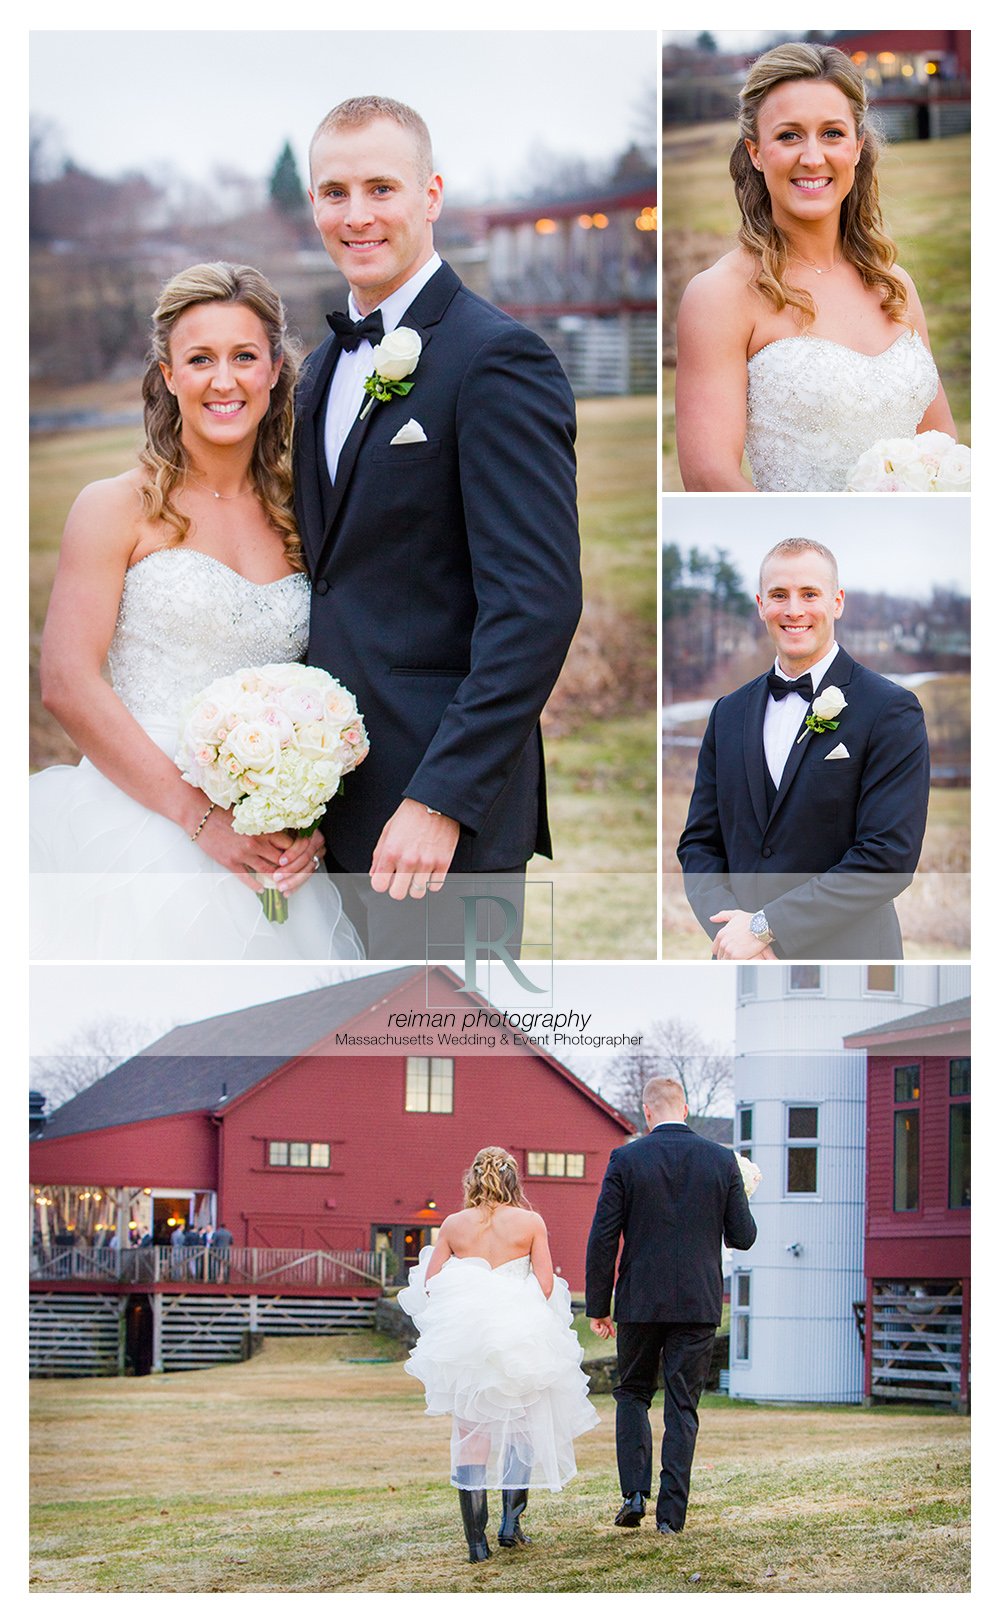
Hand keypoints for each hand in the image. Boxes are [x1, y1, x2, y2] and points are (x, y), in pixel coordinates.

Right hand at [197, 810, 324, 894]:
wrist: (200, 815)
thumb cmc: (223, 811)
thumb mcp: (249, 815)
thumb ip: (264, 824)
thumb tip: (279, 831)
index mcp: (263, 829)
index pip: (289, 845)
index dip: (296, 852)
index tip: (299, 856)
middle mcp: (256, 843)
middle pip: (281, 861)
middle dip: (289, 868)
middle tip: (294, 874)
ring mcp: (243, 854)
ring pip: (266, 871)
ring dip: (275, 879)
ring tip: (280, 883)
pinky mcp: (230, 862)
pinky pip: (247, 878)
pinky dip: (256, 885)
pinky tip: (261, 889)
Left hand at [370, 797, 460, 900]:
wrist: (437, 802)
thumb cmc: (412, 813)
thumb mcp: (388, 830)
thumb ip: (379, 854)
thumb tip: (374, 873)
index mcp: (391, 851)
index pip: (379, 885)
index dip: (381, 884)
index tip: (386, 880)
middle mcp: (408, 859)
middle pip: (397, 894)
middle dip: (397, 889)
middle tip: (401, 879)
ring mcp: (426, 863)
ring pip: (417, 893)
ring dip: (415, 886)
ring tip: (416, 875)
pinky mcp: (443, 863)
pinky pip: (435, 887)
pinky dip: (431, 883)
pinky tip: (429, 873)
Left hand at [590, 1316, 615, 1339]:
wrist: (602, 1311)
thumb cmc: (605, 1315)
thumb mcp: (610, 1324)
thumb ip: (612, 1330)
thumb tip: (614, 1336)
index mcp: (601, 1330)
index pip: (605, 1337)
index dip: (608, 1333)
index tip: (608, 1328)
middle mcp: (598, 1331)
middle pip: (604, 1337)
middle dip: (607, 1331)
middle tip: (605, 1325)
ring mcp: (595, 1330)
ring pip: (602, 1335)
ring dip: (604, 1329)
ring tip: (603, 1324)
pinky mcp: (593, 1328)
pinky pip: (599, 1332)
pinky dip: (602, 1328)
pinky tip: (601, 1324)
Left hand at [710, 909, 774, 960]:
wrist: (762, 926)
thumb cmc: (751, 920)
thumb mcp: (735, 914)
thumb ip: (722, 916)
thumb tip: (712, 918)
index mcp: (721, 934)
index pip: (715, 949)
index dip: (722, 951)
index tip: (730, 951)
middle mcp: (723, 943)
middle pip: (720, 956)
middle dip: (727, 956)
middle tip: (737, 955)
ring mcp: (729, 950)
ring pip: (726, 961)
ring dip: (732, 961)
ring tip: (740, 959)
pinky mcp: (737, 956)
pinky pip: (733, 964)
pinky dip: (737, 964)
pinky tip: (743, 961)